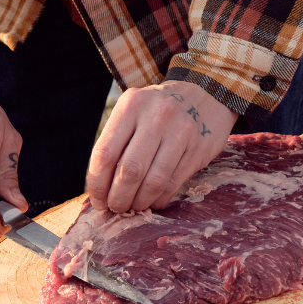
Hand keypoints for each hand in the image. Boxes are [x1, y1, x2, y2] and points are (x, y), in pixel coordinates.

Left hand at [86, 81, 239, 212]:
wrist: (205, 95)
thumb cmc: (158, 111)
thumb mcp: (134, 112)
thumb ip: (117, 143)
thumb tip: (100, 189)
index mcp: (131, 105)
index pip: (105, 153)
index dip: (97, 184)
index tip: (98, 200)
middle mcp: (156, 115)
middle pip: (129, 171)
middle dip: (118, 198)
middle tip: (116, 208)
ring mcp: (181, 131)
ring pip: (153, 182)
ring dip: (140, 202)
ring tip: (134, 206)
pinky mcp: (199, 148)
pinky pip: (173, 183)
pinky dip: (159, 199)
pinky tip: (154, 200)